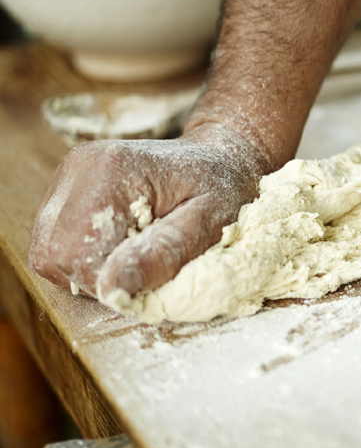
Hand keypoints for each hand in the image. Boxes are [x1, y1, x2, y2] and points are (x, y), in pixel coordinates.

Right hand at [29, 124, 270, 299]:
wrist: (220, 159)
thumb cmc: (223, 189)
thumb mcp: (211, 222)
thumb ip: (165, 252)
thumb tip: (115, 287)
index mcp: (112, 169)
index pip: (74, 251)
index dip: (109, 280)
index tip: (153, 275)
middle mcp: (79, 168)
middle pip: (53, 253)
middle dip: (99, 277)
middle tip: (148, 265)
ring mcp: (67, 178)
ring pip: (49, 253)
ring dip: (91, 269)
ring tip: (139, 252)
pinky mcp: (66, 191)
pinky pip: (56, 244)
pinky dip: (87, 258)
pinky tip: (125, 245)